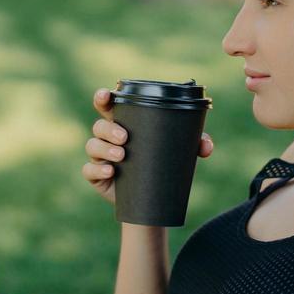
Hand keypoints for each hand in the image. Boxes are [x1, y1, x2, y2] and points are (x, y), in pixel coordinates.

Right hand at [83, 87, 212, 205]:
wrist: (152, 198)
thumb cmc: (162, 164)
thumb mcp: (179, 151)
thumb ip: (195, 143)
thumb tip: (205, 146)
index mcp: (124, 124)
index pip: (108, 106)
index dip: (103, 98)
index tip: (105, 95)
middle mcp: (108, 138)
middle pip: (99, 125)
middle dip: (108, 129)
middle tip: (125, 137)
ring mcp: (100, 157)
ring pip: (93, 145)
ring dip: (104, 148)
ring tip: (121, 155)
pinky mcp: (96, 176)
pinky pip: (88, 170)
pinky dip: (97, 169)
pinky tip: (110, 171)